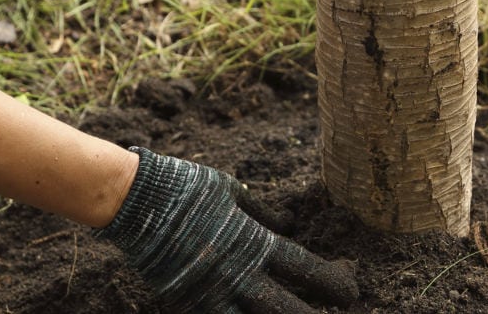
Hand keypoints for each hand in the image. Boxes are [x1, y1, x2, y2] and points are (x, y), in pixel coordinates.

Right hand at [96, 147, 358, 312]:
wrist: (136, 199)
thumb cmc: (186, 187)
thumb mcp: (232, 191)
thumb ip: (262, 212)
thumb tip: (288, 226)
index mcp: (254, 242)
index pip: (304, 268)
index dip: (332, 281)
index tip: (351, 291)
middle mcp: (238, 273)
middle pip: (287, 308)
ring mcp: (211, 293)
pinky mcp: (185, 302)